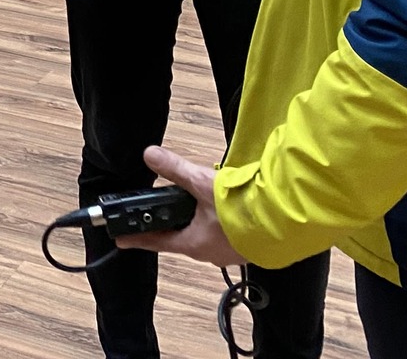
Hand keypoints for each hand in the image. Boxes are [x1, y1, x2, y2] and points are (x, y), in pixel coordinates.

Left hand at [117, 146, 241, 266]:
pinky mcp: (247, 245)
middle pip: (182, 238)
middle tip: (160, 215)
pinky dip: (218, 221)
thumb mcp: (202, 184)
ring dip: (197, 222)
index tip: (122, 240)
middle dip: (172, 226)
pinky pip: (225, 234)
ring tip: (195, 205)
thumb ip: (175, 169)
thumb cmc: (241, 210)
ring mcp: (230, 251)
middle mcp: (210, 252)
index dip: (139, 238)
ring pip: (205, 236)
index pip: (158, 242)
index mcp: (194, 243)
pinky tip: (224, 209)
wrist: (284, 221)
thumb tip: (150, 154)